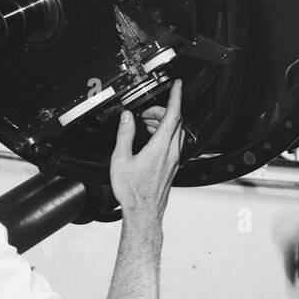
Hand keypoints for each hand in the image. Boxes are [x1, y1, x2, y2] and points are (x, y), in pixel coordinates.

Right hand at [109, 79, 182, 226]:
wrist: (143, 212)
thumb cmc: (133, 191)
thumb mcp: (120, 159)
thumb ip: (124, 134)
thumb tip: (126, 117)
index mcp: (160, 147)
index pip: (173, 114)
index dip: (176, 96)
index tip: (177, 85)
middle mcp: (171, 152)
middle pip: (175, 121)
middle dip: (162, 110)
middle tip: (146, 110)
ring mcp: (174, 160)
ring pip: (176, 132)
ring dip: (163, 122)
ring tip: (145, 124)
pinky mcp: (172, 167)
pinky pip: (174, 142)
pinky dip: (164, 133)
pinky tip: (150, 139)